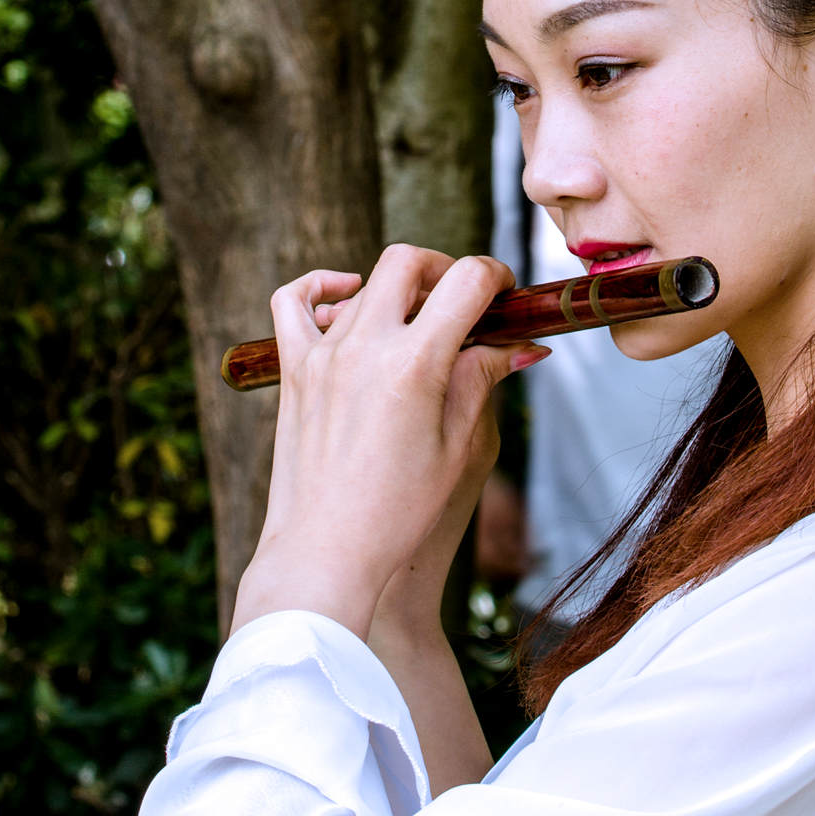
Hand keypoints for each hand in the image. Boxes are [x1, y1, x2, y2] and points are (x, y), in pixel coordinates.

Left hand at [232, 245, 547, 638]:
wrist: (326, 552)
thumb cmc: (398, 512)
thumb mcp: (458, 446)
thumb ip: (483, 379)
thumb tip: (521, 345)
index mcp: (415, 363)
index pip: (467, 280)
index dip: (496, 277)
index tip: (505, 295)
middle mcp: (365, 346)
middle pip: (409, 263)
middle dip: (446, 271)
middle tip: (465, 304)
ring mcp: (322, 354)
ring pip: (364, 285)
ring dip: (399, 291)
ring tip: (419, 326)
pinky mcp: (293, 371)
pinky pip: (294, 304)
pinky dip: (321, 287)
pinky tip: (346, 295)